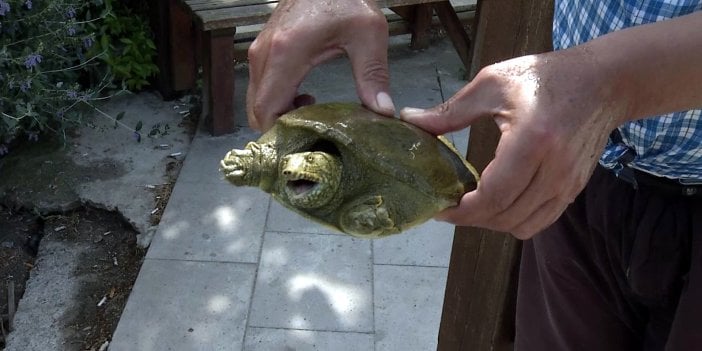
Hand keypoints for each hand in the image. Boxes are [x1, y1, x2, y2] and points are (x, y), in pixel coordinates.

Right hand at [247, 0, 395, 130]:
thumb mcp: (368, 34)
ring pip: (257, 100)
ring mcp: (260, 50)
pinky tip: (305, 98)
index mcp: (286, 53)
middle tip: (312, 136)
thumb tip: (383, 112)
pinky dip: (277, 100)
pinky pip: (261, 86)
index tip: (306, 143)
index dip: (281, 134)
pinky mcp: (264, 48)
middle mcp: (265, 54)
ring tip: (312, 115)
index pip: (267, 110)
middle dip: (280, 129)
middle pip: (256, 110)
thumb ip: (373, 75)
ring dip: (279, 114)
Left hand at [401, 48, 625, 238]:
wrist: (603, 81)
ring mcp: (568, 183)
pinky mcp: (574, 189)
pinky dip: (514, 220)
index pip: (493, 196)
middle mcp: (555, 169)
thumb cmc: (544, 77)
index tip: (439, 207)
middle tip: (448, 206)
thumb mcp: (492, 83)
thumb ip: (451, 111)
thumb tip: (411, 121)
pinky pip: (540, 221)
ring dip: (492, 222)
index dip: (462, 211)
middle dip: (471, 219)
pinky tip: (498, 203)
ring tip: (471, 206)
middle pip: (505, 216)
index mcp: (533, 141)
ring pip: (522, 225)